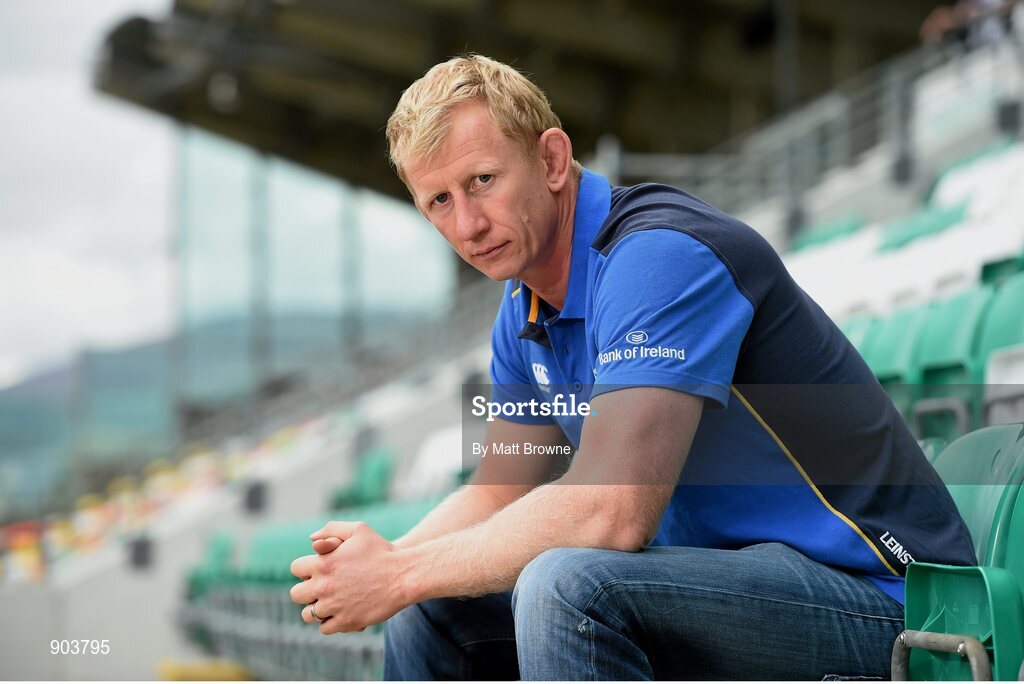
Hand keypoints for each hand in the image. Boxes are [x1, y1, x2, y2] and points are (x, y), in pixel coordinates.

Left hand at [289, 521, 407, 633]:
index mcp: (324, 563)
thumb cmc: (382, 550)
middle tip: (320, 588)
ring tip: (328, 603)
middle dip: (306, 591)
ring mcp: (334, 606)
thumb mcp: (359, 529)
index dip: (305, 569)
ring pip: (308, 615)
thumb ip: (332, 529)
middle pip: (296, 594)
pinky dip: (329, 622)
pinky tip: (339, 613)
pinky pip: (324, 628)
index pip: (296, 569)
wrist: (403, 575)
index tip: (316, 570)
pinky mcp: (346, 621)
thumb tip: (311, 540)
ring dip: (315, 609)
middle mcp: (324, 585)